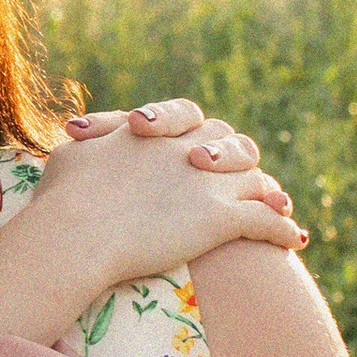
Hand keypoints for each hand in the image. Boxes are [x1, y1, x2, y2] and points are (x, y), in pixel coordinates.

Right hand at [35, 95, 303, 291]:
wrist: (78, 230)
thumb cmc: (63, 196)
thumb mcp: (70, 156)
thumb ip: (90, 145)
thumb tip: (80, 139)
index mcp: (151, 130)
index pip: (188, 117)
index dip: (195, 132)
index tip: (192, 151)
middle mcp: (185, 148)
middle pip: (230, 142)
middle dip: (236, 160)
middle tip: (238, 178)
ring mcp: (207, 182)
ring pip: (255, 180)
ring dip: (269, 194)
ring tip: (281, 208)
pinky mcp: (221, 218)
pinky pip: (265, 220)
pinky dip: (282, 229)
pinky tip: (293, 239)